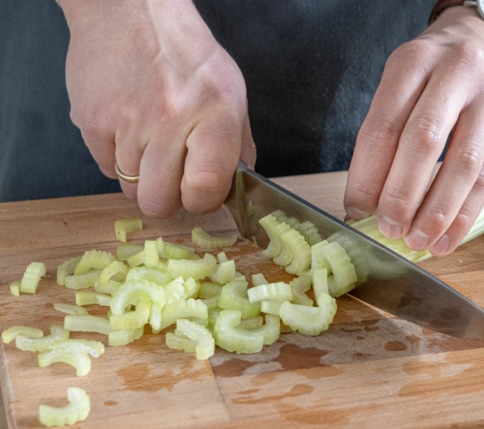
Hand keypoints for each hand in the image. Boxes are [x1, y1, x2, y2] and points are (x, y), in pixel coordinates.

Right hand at [58, 0, 255, 216]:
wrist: (130, 11)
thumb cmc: (186, 55)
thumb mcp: (231, 93)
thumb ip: (238, 145)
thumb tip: (239, 187)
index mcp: (215, 114)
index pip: (206, 188)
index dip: (202, 200)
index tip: (200, 191)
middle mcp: (172, 119)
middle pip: (160, 202)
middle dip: (167, 196)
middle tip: (172, 172)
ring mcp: (127, 121)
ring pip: (131, 190)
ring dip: (142, 175)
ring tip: (151, 140)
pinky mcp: (92, 121)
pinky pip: (106, 168)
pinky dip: (118, 157)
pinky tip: (129, 128)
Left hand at [343, 6, 483, 256]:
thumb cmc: (441, 67)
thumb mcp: (407, 77)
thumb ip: (387, 129)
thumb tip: (366, 199)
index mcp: (414, 62)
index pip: (383, 126)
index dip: (367, 175)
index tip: (357, 209)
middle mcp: (455, 74)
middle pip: (423, 142)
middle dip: (402, 195)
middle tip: (389, 229)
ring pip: (463, 163)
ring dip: (437, 211)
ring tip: (419, 241)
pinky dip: (466, 214)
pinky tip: (449, 237)